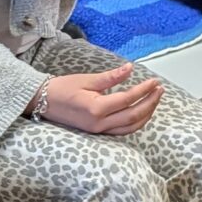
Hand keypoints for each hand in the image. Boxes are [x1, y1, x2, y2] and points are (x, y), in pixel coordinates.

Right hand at [37, 64, 164, 135]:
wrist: (42, 102)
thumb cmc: (62, 88)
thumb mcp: (87, 79)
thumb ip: (111, 77)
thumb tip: (130, 69)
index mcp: (96, 108)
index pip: (127, 99)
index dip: (144, 90)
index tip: (154, 82)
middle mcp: (99, 123)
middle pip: (134, 116)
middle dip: (150, 103)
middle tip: (159, 90)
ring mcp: (98, 131)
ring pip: (130, 127)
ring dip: (146, 114)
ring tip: (154, 100)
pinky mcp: (97, 133)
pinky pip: (122, 131)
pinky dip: (135, 123)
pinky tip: (141, 112)